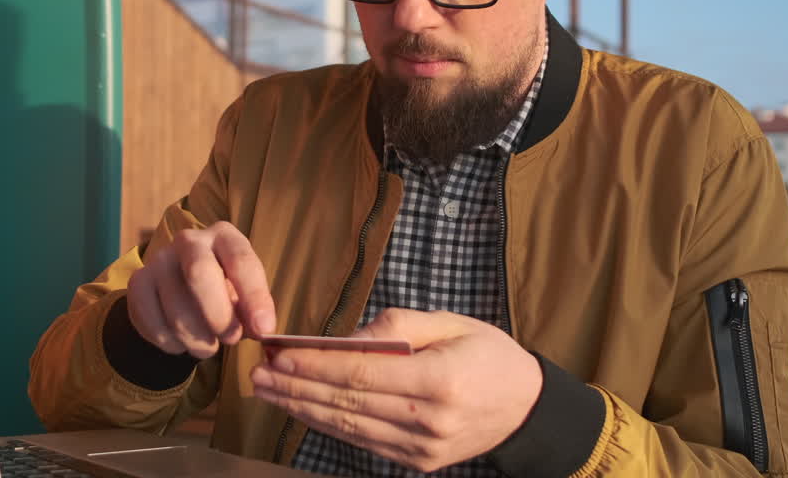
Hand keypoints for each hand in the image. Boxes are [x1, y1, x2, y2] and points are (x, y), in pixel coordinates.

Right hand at [127, 221, 274, 358]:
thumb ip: (255, 310)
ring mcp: (159, 260)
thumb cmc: (225, 291)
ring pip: (176, 308)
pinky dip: (172, 344)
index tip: (263, 328)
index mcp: (224, 237)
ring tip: (208, 347)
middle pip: (199, 273)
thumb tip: (261, 328)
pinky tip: (182, 343)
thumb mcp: (245, 295)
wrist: (182, 288)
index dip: (254, 297)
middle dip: (219, 315)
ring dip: (198, 340)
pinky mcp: (138, 282)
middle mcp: (189, 241)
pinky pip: (153, 323)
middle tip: (231, 339)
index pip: (241, 260)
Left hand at [250, 308, 541, 472]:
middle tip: (259, 373)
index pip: (361, 375)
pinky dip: (330, 425)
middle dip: (298, 387)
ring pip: (349, 427)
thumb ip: (400, 326)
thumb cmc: (490, 355)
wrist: (528, 410)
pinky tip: (303, 409)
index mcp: (440, 381)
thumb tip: (348, 338)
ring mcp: (422, 449)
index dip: (315, 366)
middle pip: (348, 404)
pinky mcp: (417, 463)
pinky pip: (364, 442)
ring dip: (303, 409)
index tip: (280, 354)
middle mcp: (429, 421)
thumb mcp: (453, 323)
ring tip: (269, 392)